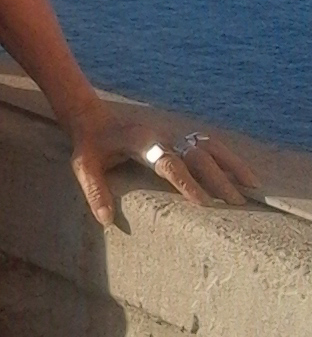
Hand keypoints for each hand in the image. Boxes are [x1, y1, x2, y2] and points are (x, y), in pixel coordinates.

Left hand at [66, 98, 263, 228]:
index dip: (186, 182)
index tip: (204, 202)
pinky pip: (208, 145)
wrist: (93, 117)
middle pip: (196, 155)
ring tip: (253, 187)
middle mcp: (162, 136)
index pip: (168, 163)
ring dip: (232, 164)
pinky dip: (228, 158)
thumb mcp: (83, 166)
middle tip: (236, 203)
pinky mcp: (178, 136)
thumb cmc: (89, 145)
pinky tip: (242, 175)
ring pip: (209, 146)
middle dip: (217, 178)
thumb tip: (106, 219)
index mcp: (141, 141)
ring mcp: (172, 134)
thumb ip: (95, 191)